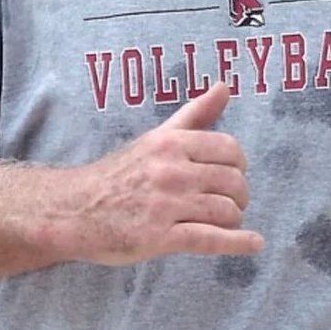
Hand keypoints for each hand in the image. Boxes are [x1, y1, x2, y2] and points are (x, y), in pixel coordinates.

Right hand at [64, 81, 262, 265]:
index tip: (235, 174)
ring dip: (235, 218)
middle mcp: (170, 170)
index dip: (239, 164)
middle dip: (240, 194)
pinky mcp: (159, 237)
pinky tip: (254, 243)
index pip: (228, 148)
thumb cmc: (121, 173)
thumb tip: (225, 86)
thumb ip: (195, 114)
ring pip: (224, 210)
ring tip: (230, 221)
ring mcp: (165, 205)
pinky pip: (209, 239)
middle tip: (233, 201)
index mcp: (171, 142)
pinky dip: (237, 242)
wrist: (76, 209)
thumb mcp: (157, 137)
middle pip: (231, 181)